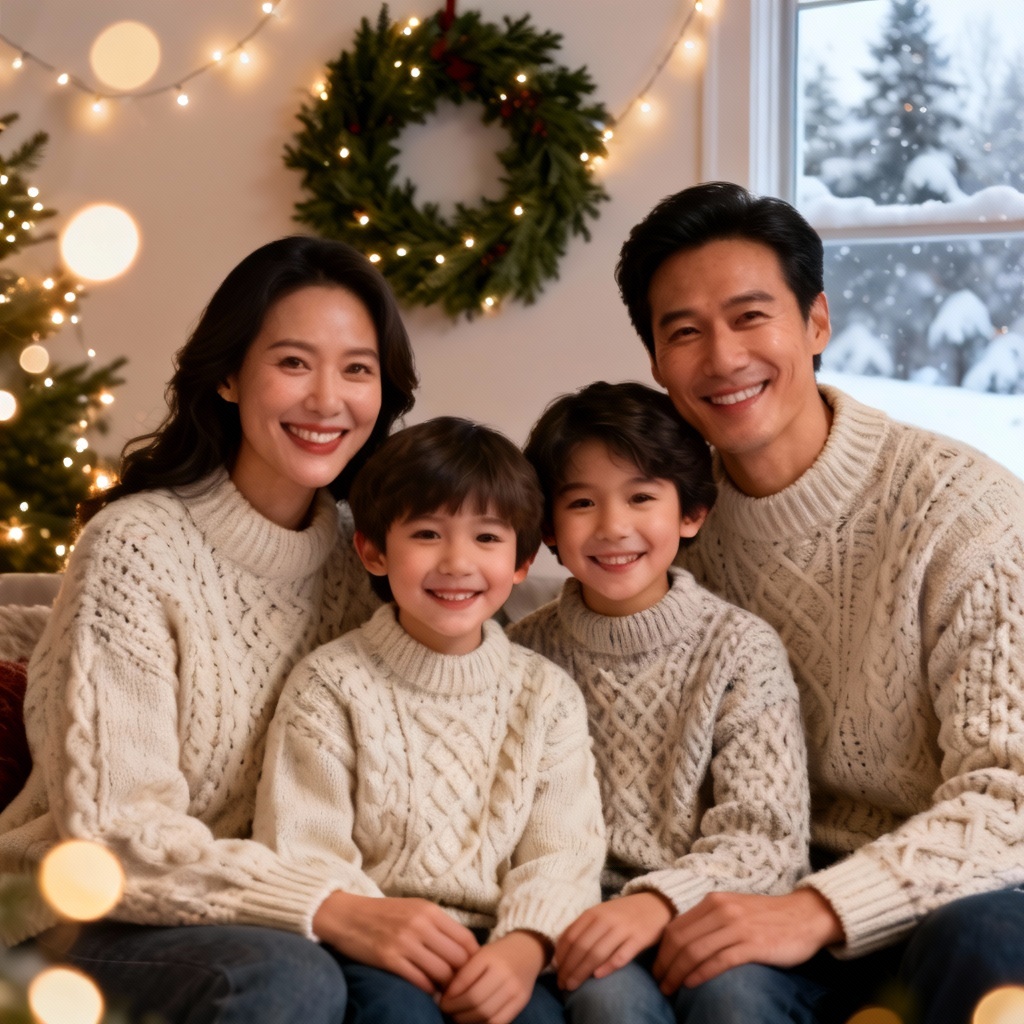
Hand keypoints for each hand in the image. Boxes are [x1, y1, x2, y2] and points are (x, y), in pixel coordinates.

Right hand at [313, 891, 479, 993]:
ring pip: (441, 973)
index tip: (472, 968)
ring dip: (446, 986)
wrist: (347, 916)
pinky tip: (427, 991)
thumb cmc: (384, 914)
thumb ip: (437, 925)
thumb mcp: (415, 909)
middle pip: (457, 958)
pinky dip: (428, 990)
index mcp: (430, 911)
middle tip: (460, 984)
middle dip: (462, 975)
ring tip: (445, 991)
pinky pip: (420, 981)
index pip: (466, 938)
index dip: (473, 958)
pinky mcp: (389, 959)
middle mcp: (420, 925)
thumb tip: (462, 950)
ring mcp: (405, 943)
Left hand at [439, 930, 547, 1023]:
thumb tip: (440, 997)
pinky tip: (474, 1020)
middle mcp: (504, 972)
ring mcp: (515, 988)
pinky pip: (499, 1021)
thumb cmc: (496, 954)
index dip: (449, 995)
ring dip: (467, 1020)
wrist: (527, 950)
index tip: (440, 1000)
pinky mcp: (522, 1001)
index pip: (464, 981)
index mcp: (489, 956)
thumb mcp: (478, 955)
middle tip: (447, 1010)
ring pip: (486, 1014)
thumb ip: (462, 973)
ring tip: (457, 1017)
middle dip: (456, 1010)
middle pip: (474, 1000)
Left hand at [554, 892, 673, 990]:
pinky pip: (621, 955)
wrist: (654, 904)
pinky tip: (598, 977)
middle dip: (569, 968)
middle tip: (562, 984)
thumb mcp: (600, 913)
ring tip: (573, 986)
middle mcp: (606, 919)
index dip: (562, 956)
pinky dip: (608, 967)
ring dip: (582, 972)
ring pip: (597, 953)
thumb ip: (583, 928)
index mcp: (593, 913)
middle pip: (582, 947)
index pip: (571, 936)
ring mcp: (623, 929)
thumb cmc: (622, 913)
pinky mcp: (639, 938)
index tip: (557, 972)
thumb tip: (562, 952)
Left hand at [653, 889, 844, 992]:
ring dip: (678, 973)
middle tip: (660, 984)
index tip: (657, 968)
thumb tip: (683, 942)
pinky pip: (719, 960)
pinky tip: (691, 984)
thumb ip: (710, 920)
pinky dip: (701, 974)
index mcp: (713, 901)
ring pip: (695, 951)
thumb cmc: (767, 917)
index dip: (662, 951)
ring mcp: (737, 927)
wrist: (805, 916)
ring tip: (671, 989)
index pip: (675, 927)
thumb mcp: (733, 909)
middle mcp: (721, 910)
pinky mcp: (753, 944)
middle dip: (665, 965)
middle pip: (681, 940)